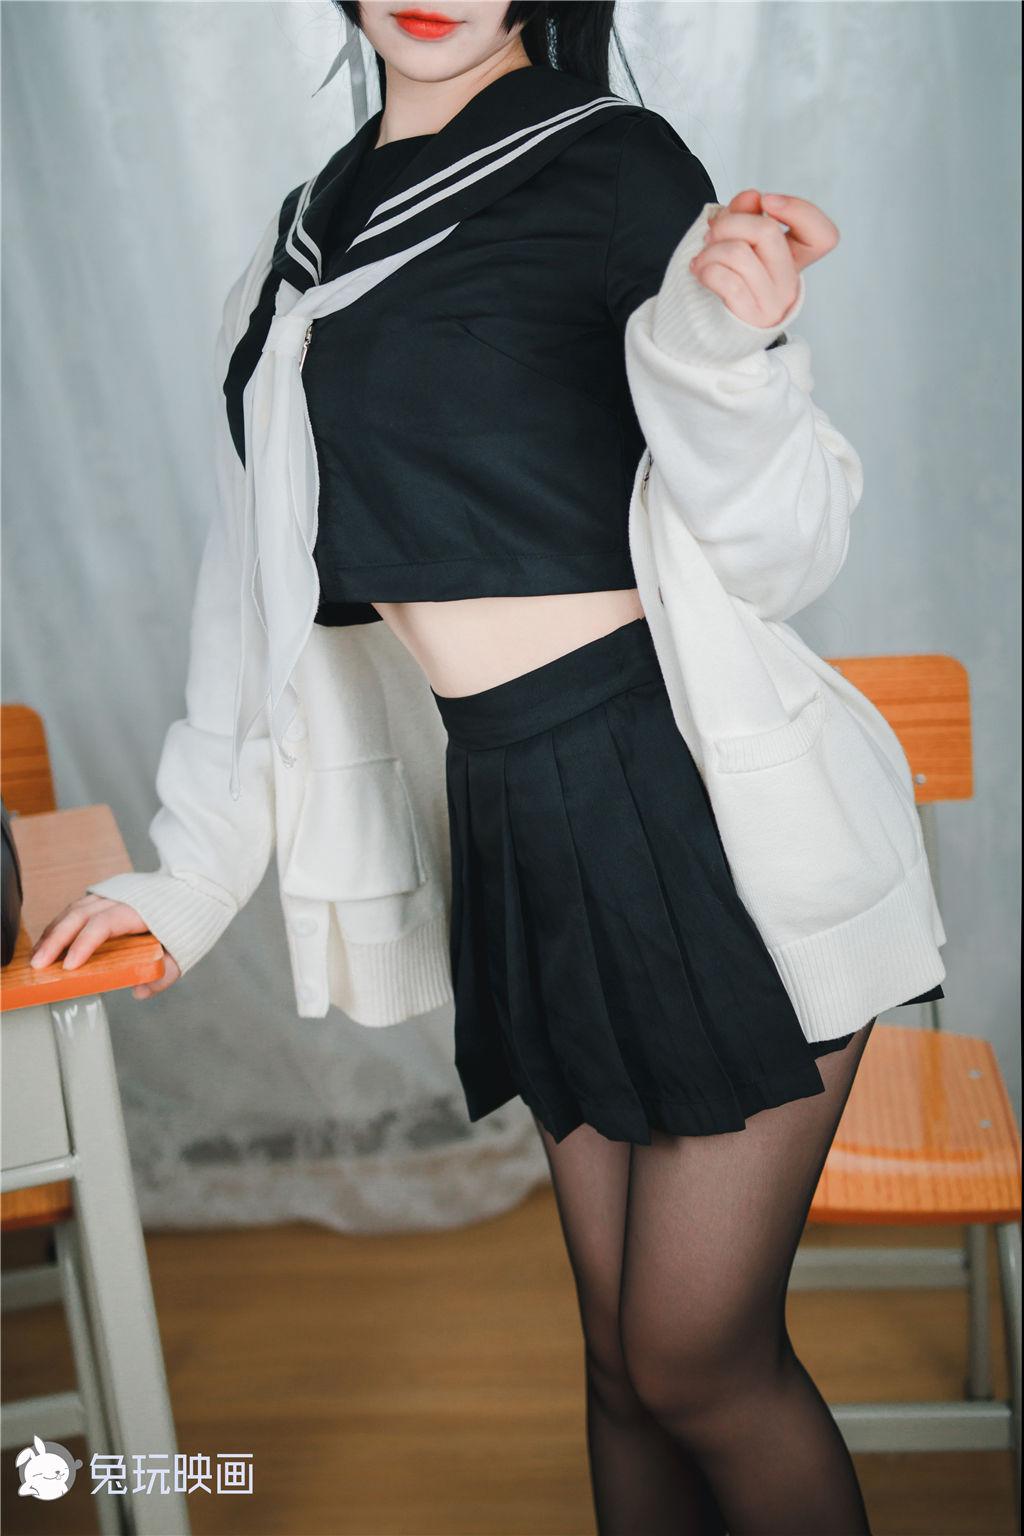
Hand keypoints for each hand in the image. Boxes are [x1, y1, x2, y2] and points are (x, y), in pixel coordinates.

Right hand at [29, 894, 181, 999]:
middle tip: (38, 965)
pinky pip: (77, 908)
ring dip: (53, 933)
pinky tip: (50, 942)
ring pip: (74, 909)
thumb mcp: (185, 949)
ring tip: (37, 957)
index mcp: (140, 909)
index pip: (104, 924)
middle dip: (56, 940)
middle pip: (80, 914)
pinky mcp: (105, 895)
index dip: (84, 944)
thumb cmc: (188, 919)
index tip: (70, 966)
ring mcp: (112, 893)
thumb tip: (140, 991)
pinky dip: (60, 925)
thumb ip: (165, 974)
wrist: (195, 887)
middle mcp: (121, 897)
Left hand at [688, 189, 839, 327]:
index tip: (766, 202)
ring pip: (739, 254)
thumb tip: (751, 197)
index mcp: (795, 260)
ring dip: (710, 249)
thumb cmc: (726, 278)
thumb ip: (746, 214)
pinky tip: (700, 271)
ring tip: (702, 257)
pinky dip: (706, 269)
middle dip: (730, 223)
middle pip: (767, 232)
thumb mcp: (738, 239)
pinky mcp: (750, 317)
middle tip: (712, 233)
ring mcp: (773, 303)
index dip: (799, 210)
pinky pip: (727, 281)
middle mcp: (790, 282)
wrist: (706, 325)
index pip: (824, 236)